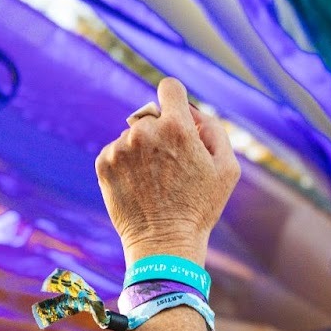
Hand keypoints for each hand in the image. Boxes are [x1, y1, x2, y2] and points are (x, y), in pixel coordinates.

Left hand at [96, 77, 240, 264]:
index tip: (177, 115)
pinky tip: (139, 186)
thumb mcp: (227, 168)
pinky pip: (117, 151)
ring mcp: (120, 147)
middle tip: (172, 166)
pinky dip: (127, 164)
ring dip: (143, 151)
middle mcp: (144, 131)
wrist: (163, 243)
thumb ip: (213, 129)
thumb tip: (191, 111)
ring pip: (133, 136)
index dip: (176, 99)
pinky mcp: (103, 163)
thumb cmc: (200, 207)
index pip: (170, 87)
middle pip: (152, 116)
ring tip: (154, 181)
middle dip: (162, 133)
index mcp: (176, 127)